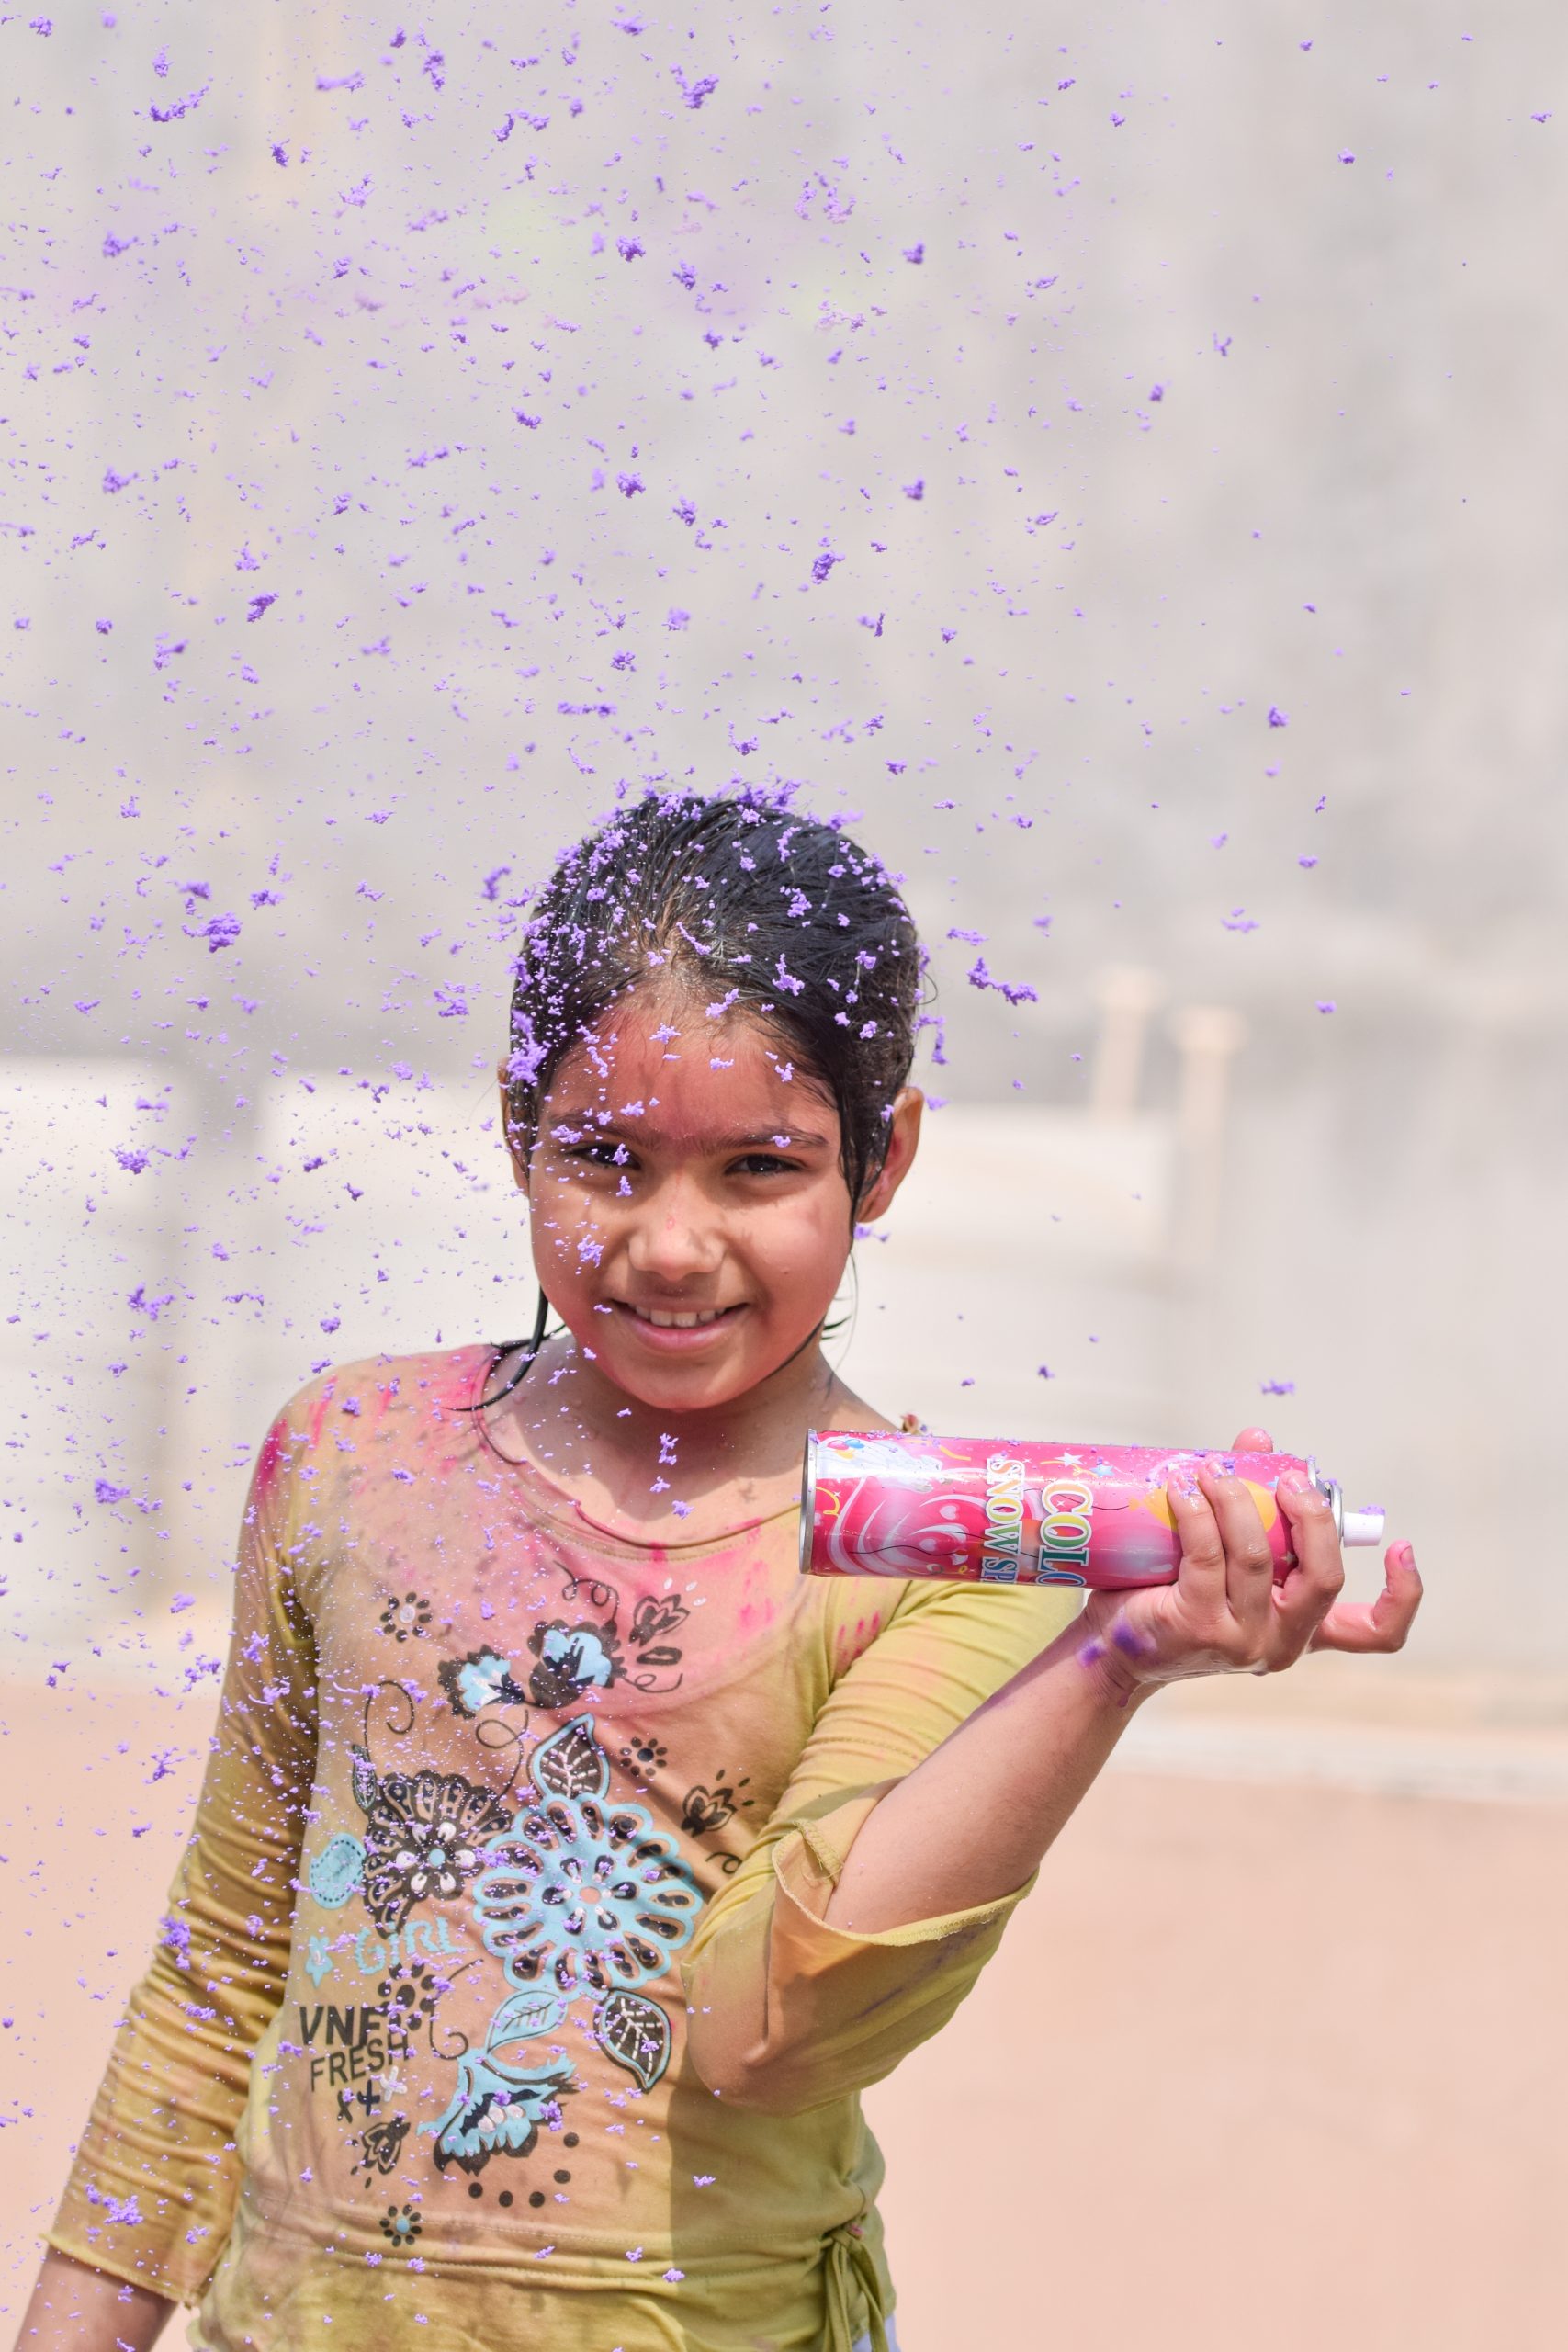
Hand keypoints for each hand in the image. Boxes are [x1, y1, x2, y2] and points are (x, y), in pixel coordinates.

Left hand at [1080, 1424, 1421, 1701]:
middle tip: (1288, 1479)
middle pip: (1324, 1577)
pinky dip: (1198, 1513)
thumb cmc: (1175, 1592)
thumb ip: (1250, 1499)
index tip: (1400, 1547)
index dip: (1402, 1595)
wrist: (1118, 1643)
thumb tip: (1259, 1438)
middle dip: (1310, 1516)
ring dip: (1237, 1500)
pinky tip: (1183, 1490)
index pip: (1376, 1632)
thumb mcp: (1224, 1550)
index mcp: (1303, 1626)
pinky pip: (1207, 1557)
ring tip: (1211, 1470)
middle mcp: (1283, 1641)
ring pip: (1257, 1557)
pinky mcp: (1200, 1628)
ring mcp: (1243, 1640)